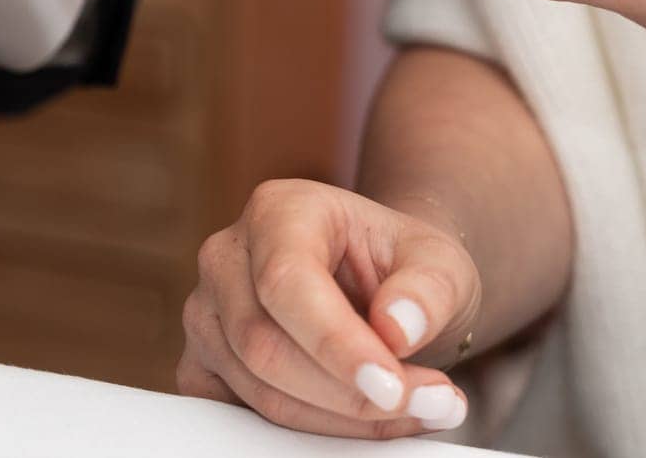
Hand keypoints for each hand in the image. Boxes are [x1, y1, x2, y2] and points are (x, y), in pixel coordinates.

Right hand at [178, 179, 477, 439]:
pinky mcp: (203, 363)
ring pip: (256, 388)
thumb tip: (396, 327)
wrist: (385, 288)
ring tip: (413, 410)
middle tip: (427, 404)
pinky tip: (361, 425)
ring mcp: (206, 311)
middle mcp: (227, 255)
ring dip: (339, 419)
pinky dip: (305, 435)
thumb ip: (428, 289)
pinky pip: (240, 416)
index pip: (286, 281)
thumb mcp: (442, 265)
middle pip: (263, 344)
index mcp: (279, 210)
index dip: (334, 343)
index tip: (391, 387)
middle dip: (347, 392)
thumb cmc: (405, 270)